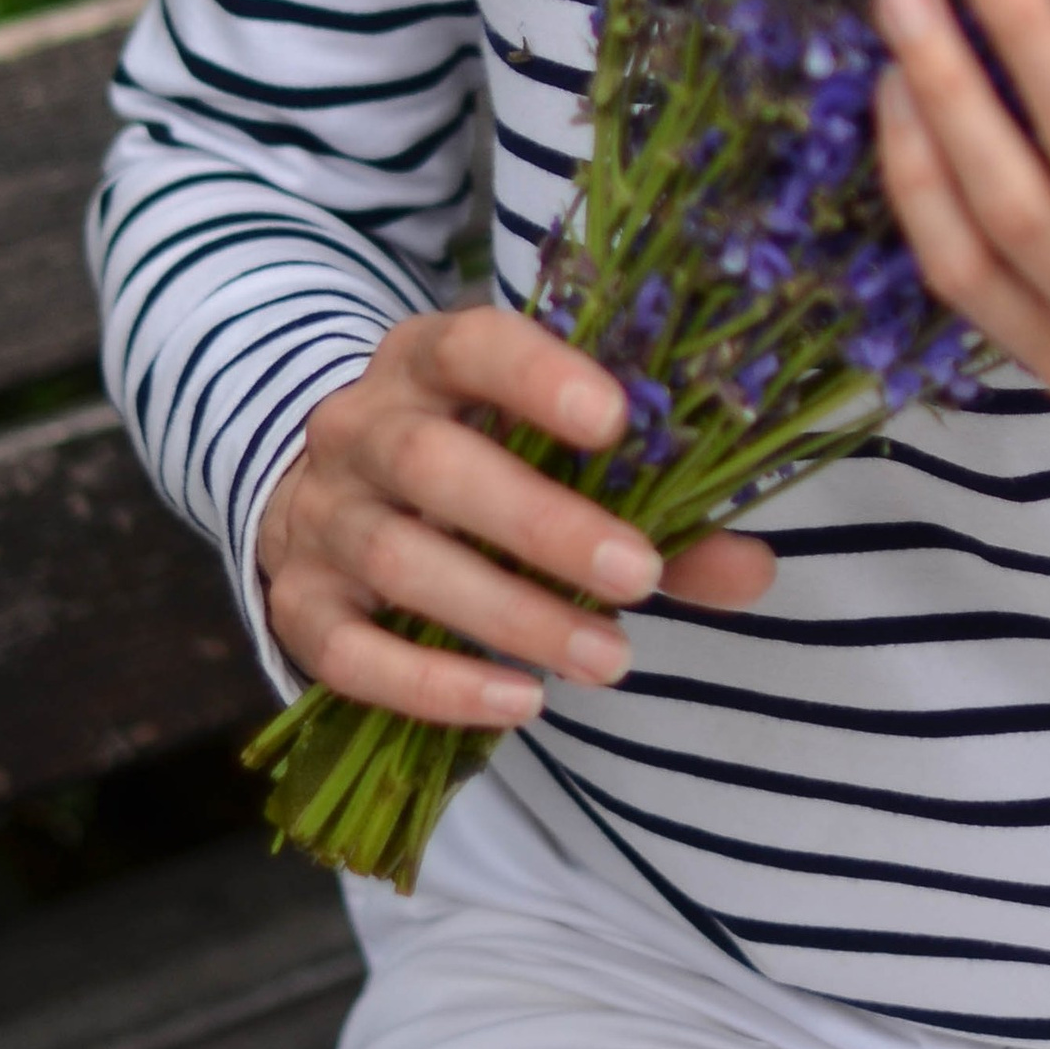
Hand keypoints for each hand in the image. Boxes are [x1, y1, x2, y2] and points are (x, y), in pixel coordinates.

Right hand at [254, 303, 773, 727]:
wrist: (329, 492)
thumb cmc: (475, 460)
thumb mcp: (550, 451)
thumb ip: (653, 504)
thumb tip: (752, 568)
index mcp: (428, 360)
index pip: (473, 346)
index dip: (540, 378)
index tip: (618, 422)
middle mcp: (360, 428)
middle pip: (434, 465)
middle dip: (542, 524)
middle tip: (641, 575)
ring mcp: (319, 517)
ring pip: (401, 560)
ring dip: (512, 615)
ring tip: (610, 659)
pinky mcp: (297, 605)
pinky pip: (350, 653)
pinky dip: (435, 685)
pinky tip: (520, 703)